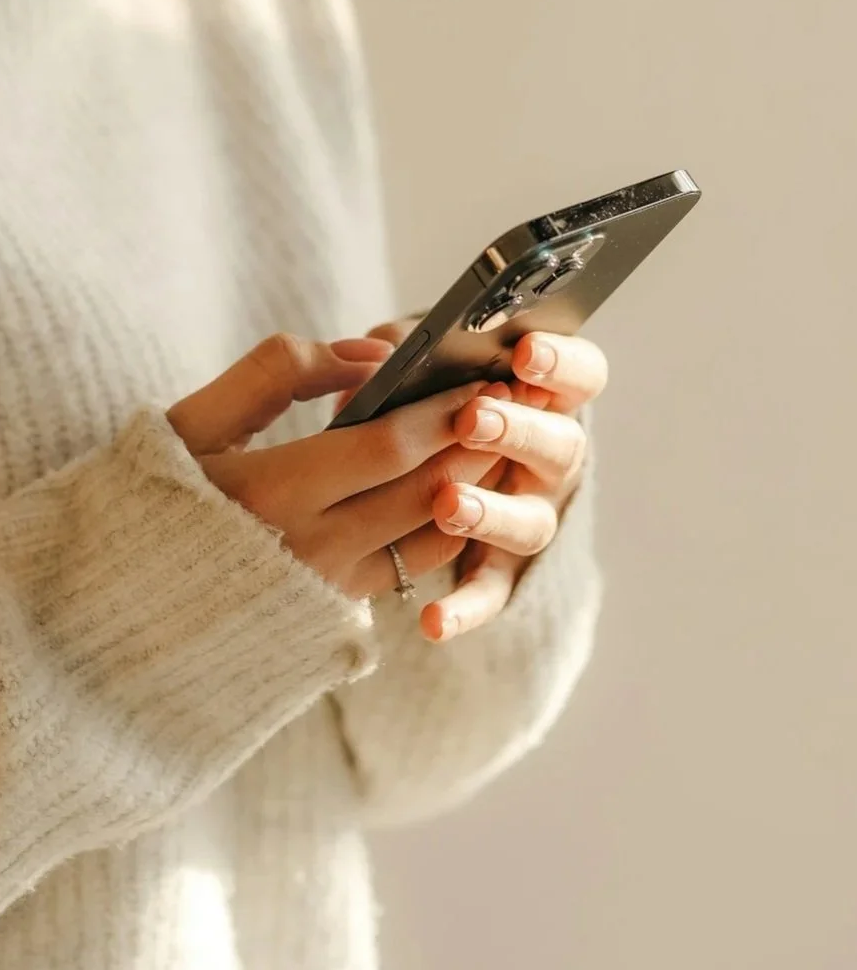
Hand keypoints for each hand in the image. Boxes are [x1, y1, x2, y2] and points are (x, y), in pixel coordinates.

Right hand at [166, 332, 516, 600]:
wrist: (118, 608)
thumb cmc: (152, 497)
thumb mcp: (192, 421)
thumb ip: (276, 373)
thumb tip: (365, 355)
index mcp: (268, 495)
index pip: (386, 448)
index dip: (442, 411)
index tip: (480, 375)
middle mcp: (308, 551)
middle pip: (423, 492)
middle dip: (475, 442)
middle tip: (512, 400)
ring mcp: (326, 590)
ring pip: (430, 536)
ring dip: (473, 485)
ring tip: (498, 438)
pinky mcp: (334, 614)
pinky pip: (411, 568)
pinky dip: (444, 524)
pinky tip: (456, 486)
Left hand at [334, 319, 606, 641]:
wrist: (405, 463)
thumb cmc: (423, 391)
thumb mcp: (420, 359)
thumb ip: (409, 348)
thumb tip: (386, 354)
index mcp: (545, 396)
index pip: (582, 374)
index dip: (561, 363)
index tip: (523, 353)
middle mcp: (550, 459)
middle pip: (563, 446)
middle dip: (518, 430)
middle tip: (473, 418)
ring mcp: (529, 515)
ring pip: (533, 523)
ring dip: (493, 513)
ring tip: (448, 505)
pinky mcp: (498, 569)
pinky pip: (490, 592)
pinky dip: (465, 608)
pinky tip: (432, 621)